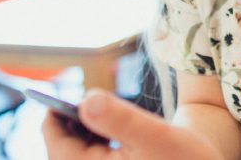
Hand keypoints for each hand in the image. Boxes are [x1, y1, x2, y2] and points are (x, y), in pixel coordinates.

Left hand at [42, 89, 222, 159]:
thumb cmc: (187, 159)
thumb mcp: (157, 136)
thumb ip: (121, 119)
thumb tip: (86, 100)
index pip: (55, 140)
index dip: (53, 110)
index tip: (55, 88)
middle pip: (65, 144)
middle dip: (74, 119)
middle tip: (86, 96)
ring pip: (79, 149)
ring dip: (86, 128)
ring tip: (100, 112)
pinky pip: (94, 155)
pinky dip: (98, 139)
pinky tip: (115, 130)